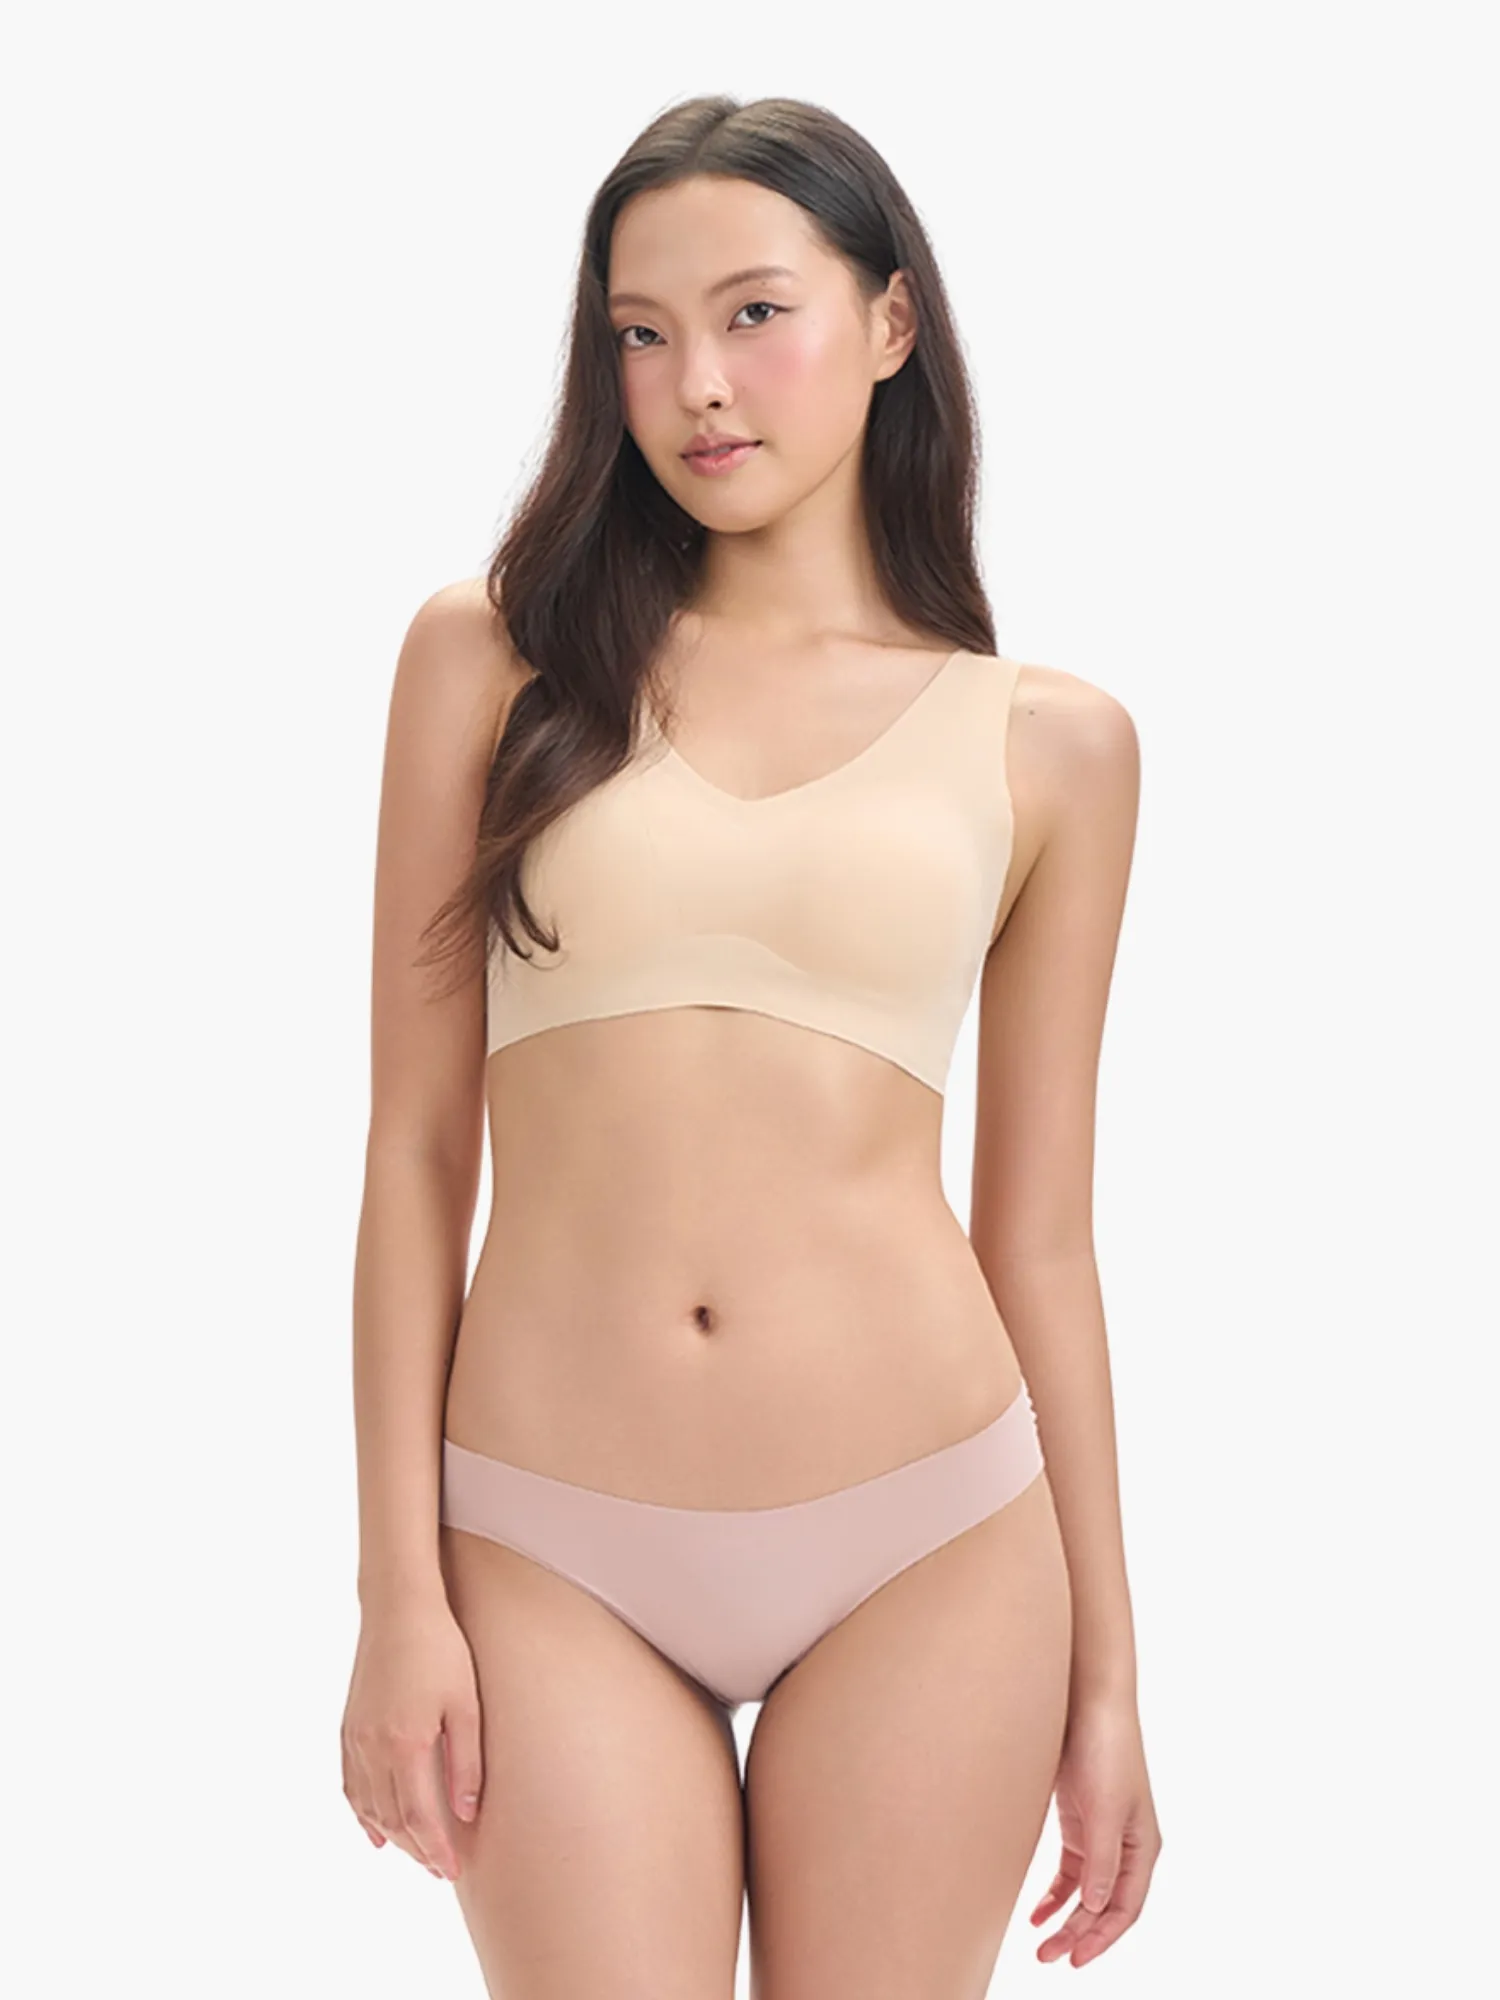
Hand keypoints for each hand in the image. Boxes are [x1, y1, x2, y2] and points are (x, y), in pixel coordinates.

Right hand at [340, 1596, 483, 1881]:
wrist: (398, 1607)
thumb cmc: (441, 1648)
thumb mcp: (466, 1703)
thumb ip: (466, 1762)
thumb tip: (467, 1814)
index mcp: (407, 1744)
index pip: (420, 1818)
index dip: (436, 1851)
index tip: (452, 1872)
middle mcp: (375, 1748)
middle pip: (394, 1820)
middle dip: (418, 1851)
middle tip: (441, 1870)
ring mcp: (356, 1739)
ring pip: (371, 1807)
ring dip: (394, 1837)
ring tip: (418, 1854)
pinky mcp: (348, 1728)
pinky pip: (352, 1786)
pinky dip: (364, 1814)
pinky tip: (376, 1833)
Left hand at [1030, 1693, 1161, 1967]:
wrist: (1088, 1701)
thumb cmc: (1106, 1751)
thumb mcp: (1103, 1811)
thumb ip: (1102, 1862)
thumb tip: (1097, 1908)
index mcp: (1143, 1847)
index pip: (1125, 1909)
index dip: (1101, 1939)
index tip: (1073, 1960)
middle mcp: (1125, 1846)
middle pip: (1104, 1906)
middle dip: (1079, 1935)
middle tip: (1048, 1958)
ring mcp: (1101, 1833)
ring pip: (1086, 1893)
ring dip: (1066, 1920)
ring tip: (1041, 1946)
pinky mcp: (1078, 1819)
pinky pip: (1070, 1870)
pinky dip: (1055, 1893)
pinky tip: (1037, 1911)